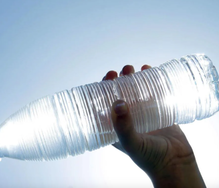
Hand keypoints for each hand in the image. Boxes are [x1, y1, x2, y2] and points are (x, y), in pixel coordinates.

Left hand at [103, 65, 205, 187]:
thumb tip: (117, 102)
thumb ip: (123, 126)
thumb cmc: (150, 158)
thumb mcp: (132, 143)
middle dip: (119, 80)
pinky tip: (149, 71)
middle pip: (120, 94)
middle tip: (123, 71)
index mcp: (114, 126)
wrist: (176, 164)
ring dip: (133, 78)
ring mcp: (142, 114)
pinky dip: (150, 81)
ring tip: (135, 69)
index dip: (103, 89)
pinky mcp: (158, 112)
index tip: (108, 77)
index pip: (105, 103)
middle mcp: (127, 118)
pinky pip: (152, 93)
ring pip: (135, 91)